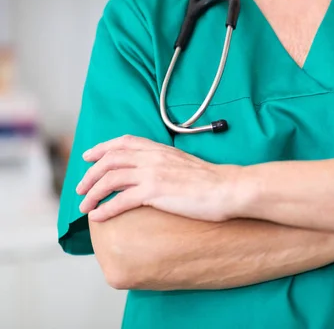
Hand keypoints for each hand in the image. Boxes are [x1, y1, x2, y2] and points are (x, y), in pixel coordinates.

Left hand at [76, 136, 241, 222]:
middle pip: (110, 160)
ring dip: (92, 193)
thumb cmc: (213, 181)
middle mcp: (153, 158)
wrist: (228, 188)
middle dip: (90, 174)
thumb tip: (157, 175)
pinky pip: (121, 200)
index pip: (123, 142)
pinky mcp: (155, 192)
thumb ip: (167, 164)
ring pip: (110, 179)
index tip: (89, 156)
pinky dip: (105, 209)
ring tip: (84, 206)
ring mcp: (153, 174)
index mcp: (160, 149)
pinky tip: (98, 217)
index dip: (101, 148)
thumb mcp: (185, 164)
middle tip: (80, 188)